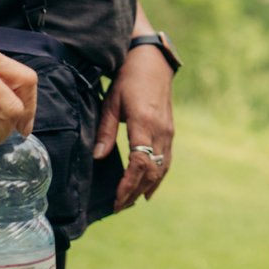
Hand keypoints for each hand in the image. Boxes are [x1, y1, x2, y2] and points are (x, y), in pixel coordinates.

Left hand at [95, 42, 175, 211]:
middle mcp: (161, 131)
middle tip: (118, 206)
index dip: (129, 185)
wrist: (152, 61)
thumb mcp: (111, 101)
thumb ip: (105, 130)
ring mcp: (168, 131)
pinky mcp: (170, 131)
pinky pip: (167, 160)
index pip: (140, 163)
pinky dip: (158, 177)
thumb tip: (98, 156)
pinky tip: (149, 188)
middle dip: (136, 192)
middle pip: (152, 171)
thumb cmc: (128, 79)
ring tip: (131, 202)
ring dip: (147, 187)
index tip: (116, 199)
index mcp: (144, 123)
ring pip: (162, 168)